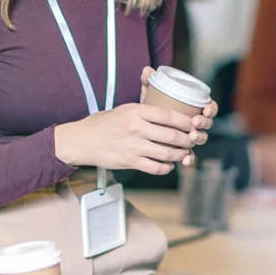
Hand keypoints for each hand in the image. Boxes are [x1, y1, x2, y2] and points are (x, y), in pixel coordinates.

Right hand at [54, 103, 202, 174]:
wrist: (82, 140)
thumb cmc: (104, 123)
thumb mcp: (124, 108)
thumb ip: (145, 107)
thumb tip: (166, 106)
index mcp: (136, 111)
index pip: (168, 115)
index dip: (185, 121)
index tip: (193, 123)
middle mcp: (136, 128)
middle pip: (171, 135)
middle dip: (186, 139)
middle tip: (192, 140)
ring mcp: (133, 146)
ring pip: (166, 153)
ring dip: (179, 154)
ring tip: (183, 153)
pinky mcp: (130, 161)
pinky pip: (155, 167)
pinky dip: (166, 167)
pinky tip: (169, 164)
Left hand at [140, 66, 217, 168]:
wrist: (139, 129)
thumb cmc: (149, 110)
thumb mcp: (149, 96)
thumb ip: (149, 83)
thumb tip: (147, 70)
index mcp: (193, 108)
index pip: (209, 107)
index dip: (211, 108)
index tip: (206, 108)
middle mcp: (195, 123)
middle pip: (208, 123)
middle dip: (204, 123)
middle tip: (195, 122)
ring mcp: (190, 137)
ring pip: (201, 138)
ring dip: (199, 138)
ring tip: (191, 137)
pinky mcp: (182, 151)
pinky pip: (190, 156)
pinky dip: (189, 158)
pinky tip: (185, 160)